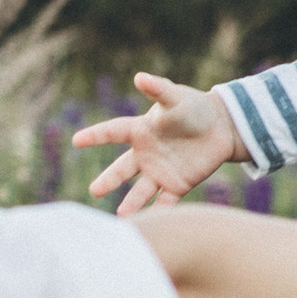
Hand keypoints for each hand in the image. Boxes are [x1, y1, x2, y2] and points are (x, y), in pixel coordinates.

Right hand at [72, 74, 245, 214]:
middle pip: (122, 168)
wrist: (220, 126)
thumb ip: (158, 89)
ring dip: (132, 202)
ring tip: (122, 216)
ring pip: (141, 189)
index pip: (113, 132)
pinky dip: (160, 209)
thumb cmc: (194, 107)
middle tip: (94, 191)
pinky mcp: (178, 184)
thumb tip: (139, 77)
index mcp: (140, 131)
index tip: (76, 140)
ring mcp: (160, 171)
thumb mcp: (176, 97)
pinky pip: (166, 199)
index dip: (95, 136)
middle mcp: (145, 154)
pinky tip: (153, 221)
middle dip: (109, 180)